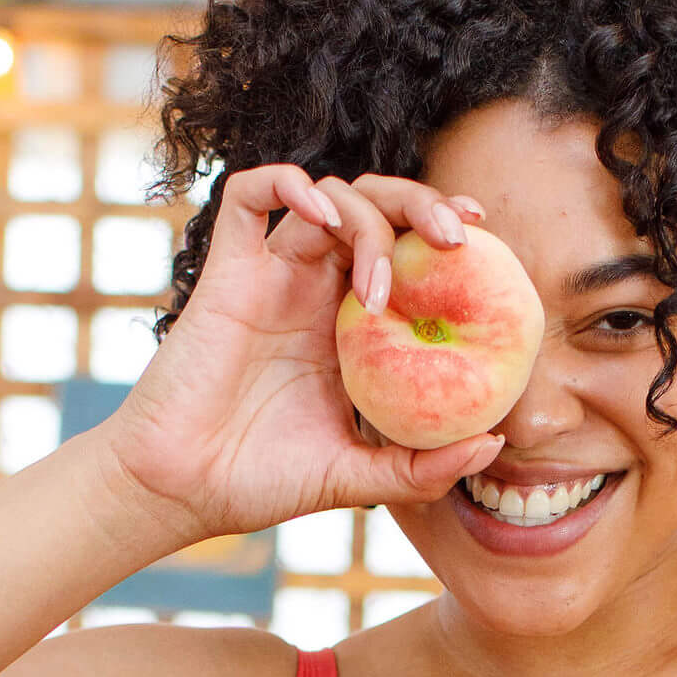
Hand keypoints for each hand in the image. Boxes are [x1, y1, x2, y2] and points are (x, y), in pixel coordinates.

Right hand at [101, 162, 507, 544]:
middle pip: (376, 209)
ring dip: (367, 221)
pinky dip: (287, 185)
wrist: (182, 491)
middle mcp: (315, 291)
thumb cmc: (260, 483)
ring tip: (380, 286)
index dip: (441, 234)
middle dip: (421, 205)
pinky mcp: (226, 273)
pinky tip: (321, 215)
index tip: (483, 245)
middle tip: (457, 240)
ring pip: (328, 197)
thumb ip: (421, 467)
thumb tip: (494, 446)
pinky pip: (249, 195)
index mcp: (348, 327)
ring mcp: (272, 277)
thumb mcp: (357, 479)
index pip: (405, 254)